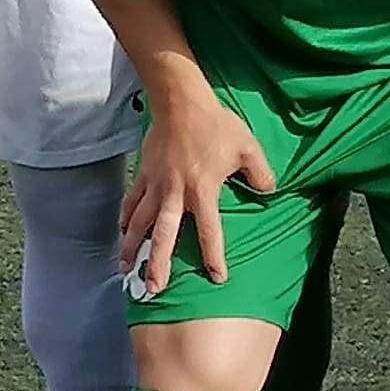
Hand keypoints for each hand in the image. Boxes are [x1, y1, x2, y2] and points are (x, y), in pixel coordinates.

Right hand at [121, 77, 272, 291]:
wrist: (180, 102)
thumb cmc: (217, 125)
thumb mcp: (248, 147)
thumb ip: (260, 173)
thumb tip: (269, 191)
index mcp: (203, 191)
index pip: (210, 231)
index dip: (214, 256)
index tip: (217, 278)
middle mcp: (176, 194)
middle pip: (165, 236)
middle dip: (158, 263)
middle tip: (153, 289)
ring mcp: (156, 185)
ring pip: (140, 222)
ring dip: (132, 246)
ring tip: (125, 268)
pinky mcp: (143, 174)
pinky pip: (131, 201)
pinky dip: (125, 217)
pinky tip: (120, 232)